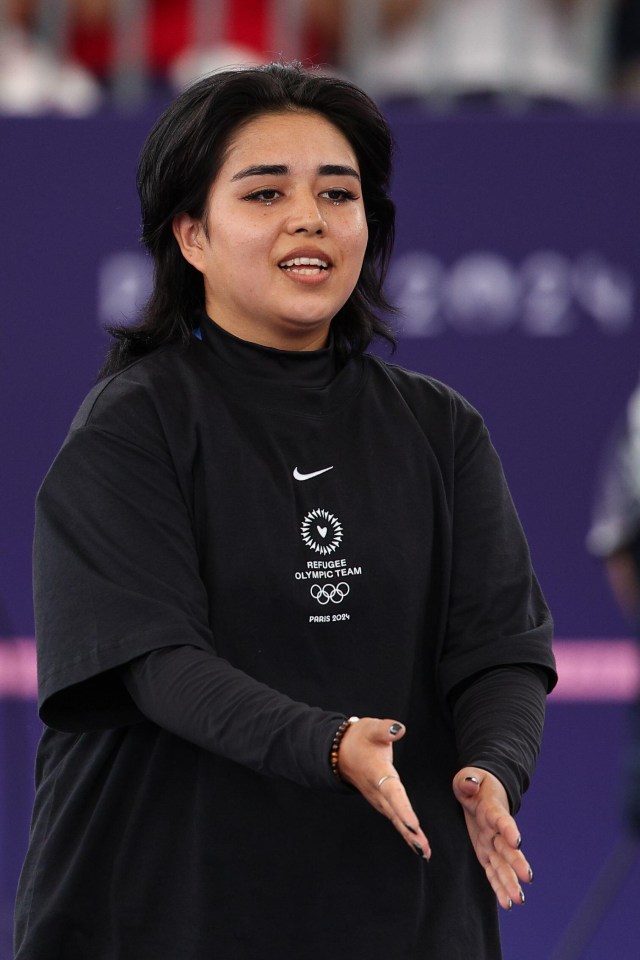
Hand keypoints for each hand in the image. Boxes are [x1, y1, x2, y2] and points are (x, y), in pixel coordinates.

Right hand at [337, 718, 430, 859]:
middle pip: (395, 813)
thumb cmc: (360, 739)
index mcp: (378, 773)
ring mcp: (377, 798)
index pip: (392, 792)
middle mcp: (377, 790)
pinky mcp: (380, 801)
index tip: (413, 825)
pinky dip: (404, 831)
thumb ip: (386, 729)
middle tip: (423, 850)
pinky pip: (394, 818)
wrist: (340, 751)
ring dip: (408, 836)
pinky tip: (416, 842)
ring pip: (394, 819)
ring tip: (423, 851)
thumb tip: (399, 729)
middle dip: (409, 832)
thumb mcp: (372, 728)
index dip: (403, 809)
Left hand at [452, 767, 532, 909]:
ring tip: (518, 900)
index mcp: (492, 809)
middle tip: (527, 877)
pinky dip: (499, 887)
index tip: (517, 841)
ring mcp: (492, 843)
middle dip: (516, 862)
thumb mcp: (468, 776)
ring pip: (502, 864)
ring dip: (510, 882)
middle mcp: (496, 830)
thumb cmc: (474, 783)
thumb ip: (468, 779)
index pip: (501, 819)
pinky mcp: (486, 853)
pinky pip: (493, 871)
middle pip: (507, 847)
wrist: (482, 791)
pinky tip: (507, 904)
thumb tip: (470, 784)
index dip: (508, 829)